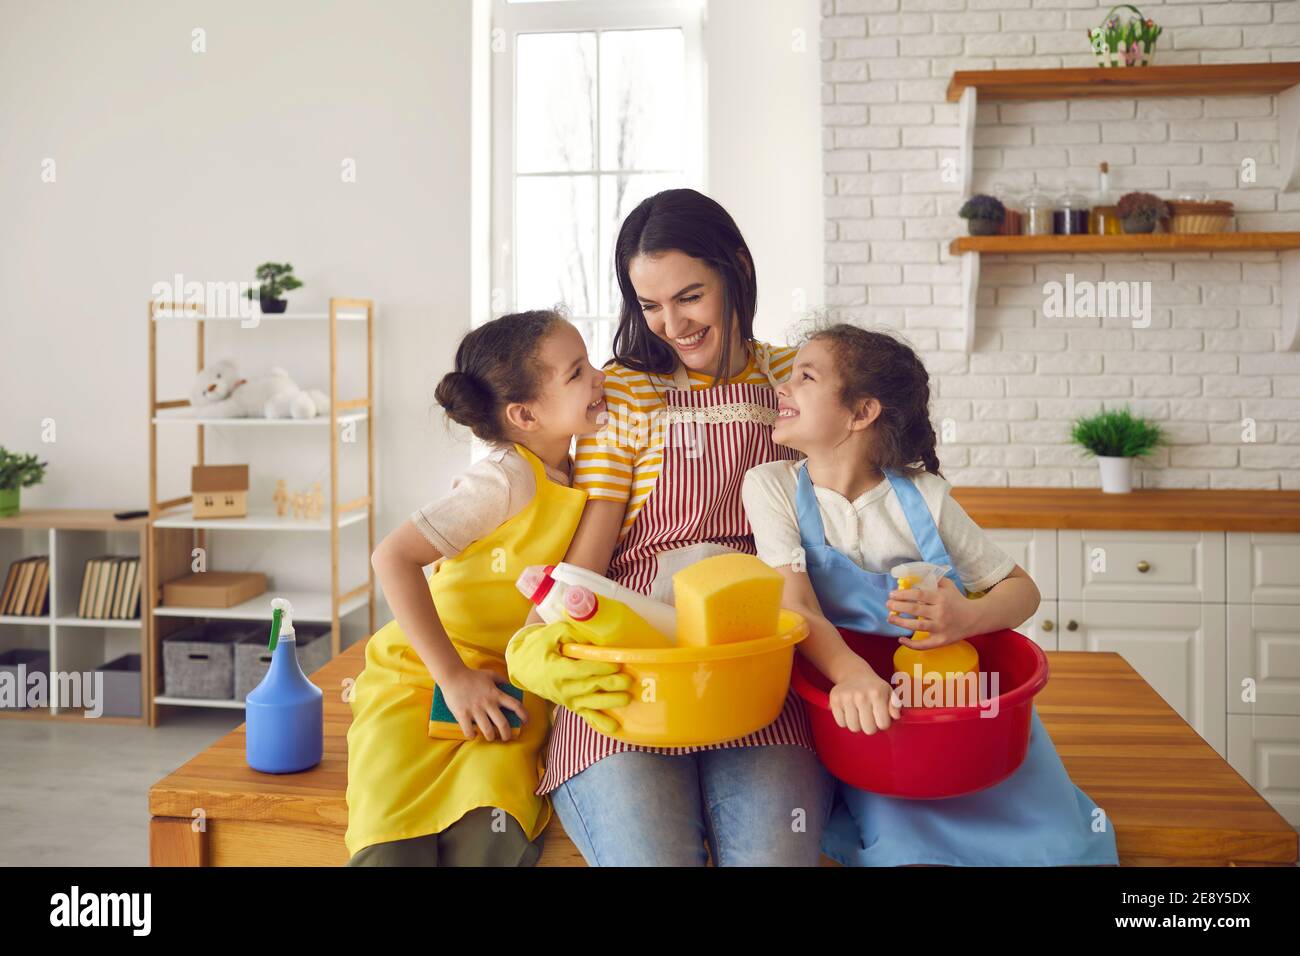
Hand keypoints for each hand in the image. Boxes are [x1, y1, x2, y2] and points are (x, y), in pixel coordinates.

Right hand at [439, 665, 527, 741]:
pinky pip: (469, 731)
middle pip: (503, 724)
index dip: (523, 714)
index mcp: (496, 694)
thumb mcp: (490, 674)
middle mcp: (488, 703)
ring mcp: (475, 710)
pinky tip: (473, 735)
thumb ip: (501, 680)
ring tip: (490, 737)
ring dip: (491, 737)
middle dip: (507, 734)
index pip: (515, 705)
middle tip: (506, 738)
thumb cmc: (472, 675)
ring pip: (488, 730)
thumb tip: (510, 686)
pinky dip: (472, 736)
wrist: (452, 675)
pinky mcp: (462, 714)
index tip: (525, 721)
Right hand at [505, 621, 632, 732]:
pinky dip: (599, 722)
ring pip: (590, 703)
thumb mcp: (551, 633)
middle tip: (628, 680)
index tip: (616, 662)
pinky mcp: (569, 705)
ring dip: (609, 703)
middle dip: (610, 685)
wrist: (521, 666)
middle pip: (589, 687)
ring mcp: (565, 699)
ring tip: (627, 699)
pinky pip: (585, 716)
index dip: (599, 667)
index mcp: (555, 669)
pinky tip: (615, 727)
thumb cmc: (538, 647)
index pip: (581, 669)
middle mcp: (561, 688)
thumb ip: (572, 632)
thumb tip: (594, 635)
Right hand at [829, 664, 900, 734]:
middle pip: (868, 729)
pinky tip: (849, 712)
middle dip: (871, 726)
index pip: (883, 724)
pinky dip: (845, 721)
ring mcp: (846, 697)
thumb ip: (896, 705)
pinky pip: (841, 723)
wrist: (854, 674)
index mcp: (877, 694)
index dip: (883, 723)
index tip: (880, 716)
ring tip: (859, 715)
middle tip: (870, 717)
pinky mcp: (834, 700)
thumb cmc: (874, 687)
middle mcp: (861, 695)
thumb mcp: (889, 693)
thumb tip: (896, 716)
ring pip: (854, 728)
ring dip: (858, 724)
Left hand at [887, 576, 981, 649]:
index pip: (918, 595)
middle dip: (898, 606)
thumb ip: (933, 579)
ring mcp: (941, 628)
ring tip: (889, 618)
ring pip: (917, 626)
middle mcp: (940, 613)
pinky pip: (925, 645)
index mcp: (941, 598)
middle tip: (888, 604)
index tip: (892, 594)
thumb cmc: (957, 600)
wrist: (975, 618)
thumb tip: (913, 575)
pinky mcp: (941, 641)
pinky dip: (912, 644)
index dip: (903, 594)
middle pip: (915, 610)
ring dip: (900, 622)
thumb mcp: (948, 585)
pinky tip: (901, 639)